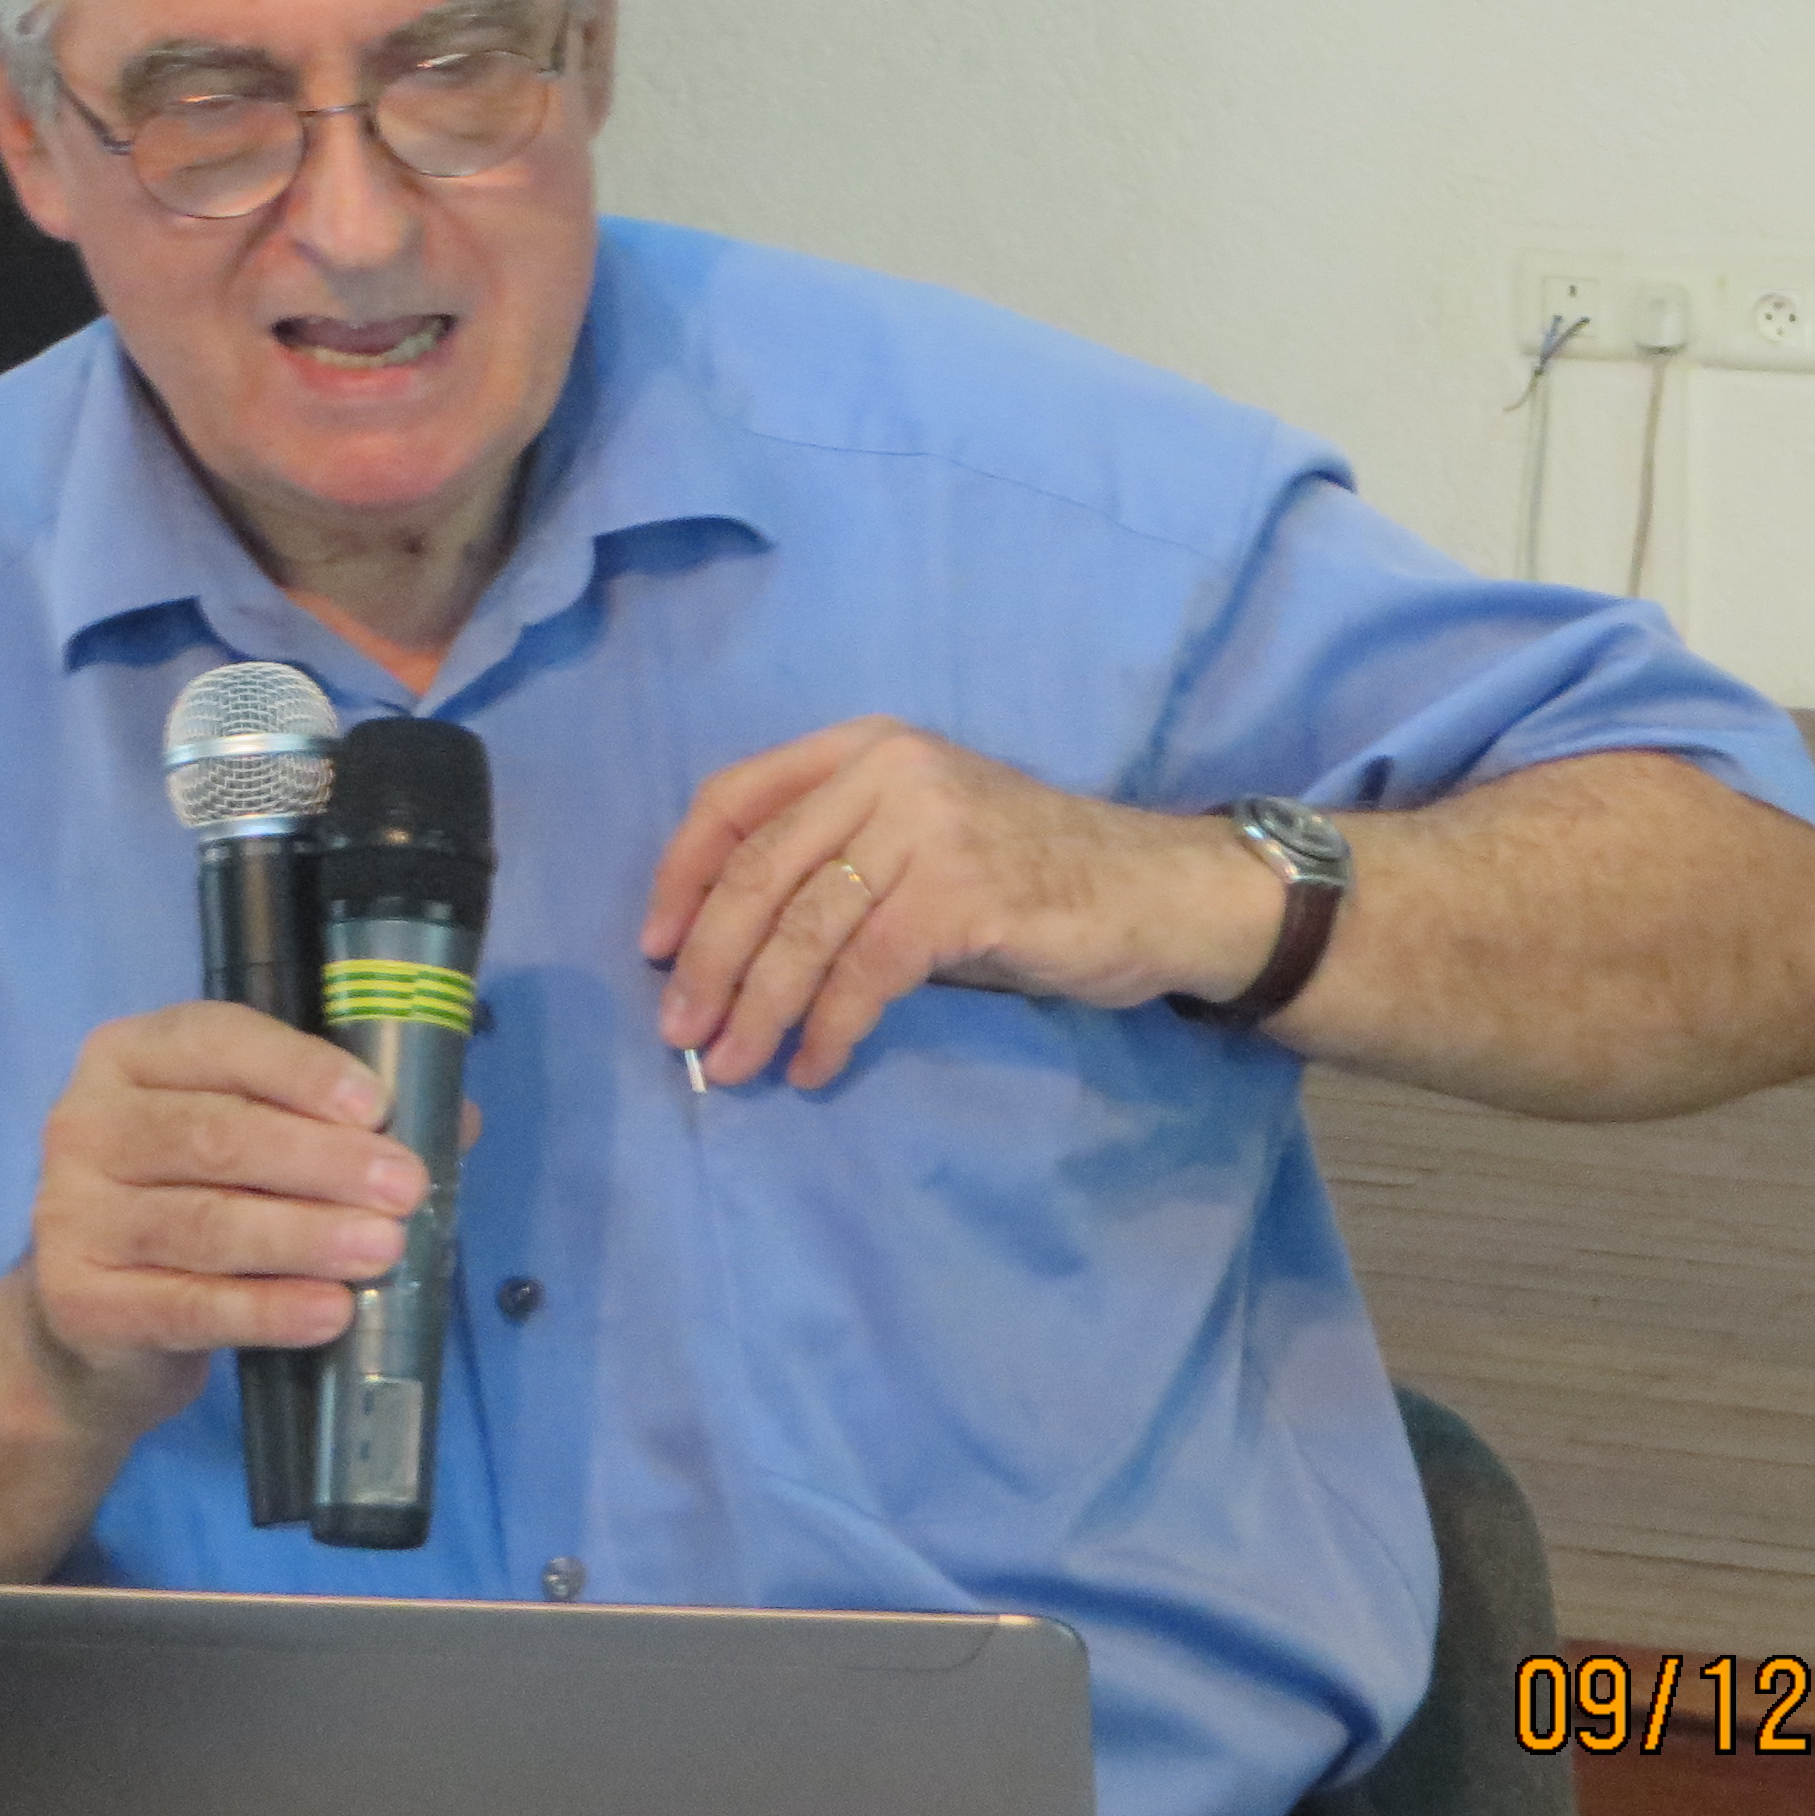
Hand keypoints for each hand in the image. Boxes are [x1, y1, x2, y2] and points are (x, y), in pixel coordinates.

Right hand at [20, 1001, 430, 1436]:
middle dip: (323, 1162)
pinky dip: (267, 1308)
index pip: (216, 1042)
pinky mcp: (80, 1300)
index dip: (299, 1070)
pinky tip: (330, 1312)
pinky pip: (188, 1304)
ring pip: (205, 1223)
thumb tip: (459, 1119)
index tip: (376, 1106)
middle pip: (217, 1135)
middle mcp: (85, 1123)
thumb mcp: (255, 1145)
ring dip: (305, 1235)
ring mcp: (71, 1214)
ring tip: (384, 1250)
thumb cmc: (197, 1201)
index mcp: (130, 1056)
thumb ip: (339, 1120)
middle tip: (407, 1188)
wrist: (96, 1329)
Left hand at [640, 718, 1268, 1091]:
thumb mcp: (919, 842)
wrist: (1160, 892)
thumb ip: (837, 866)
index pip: (736, 798)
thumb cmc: (1032, 877)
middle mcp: (889, 770)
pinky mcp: (964, 891)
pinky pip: (866, 972)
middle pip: (759, 872)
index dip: (682, 876)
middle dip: (708, 962)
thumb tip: (725, 956)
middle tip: (681, 1034)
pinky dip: (829, 1029)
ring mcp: (929, 826)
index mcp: (866, 748)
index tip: (654, 948)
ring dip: (757, 1010)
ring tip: (732, 1067)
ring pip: (804, 928)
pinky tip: (817, 1067)